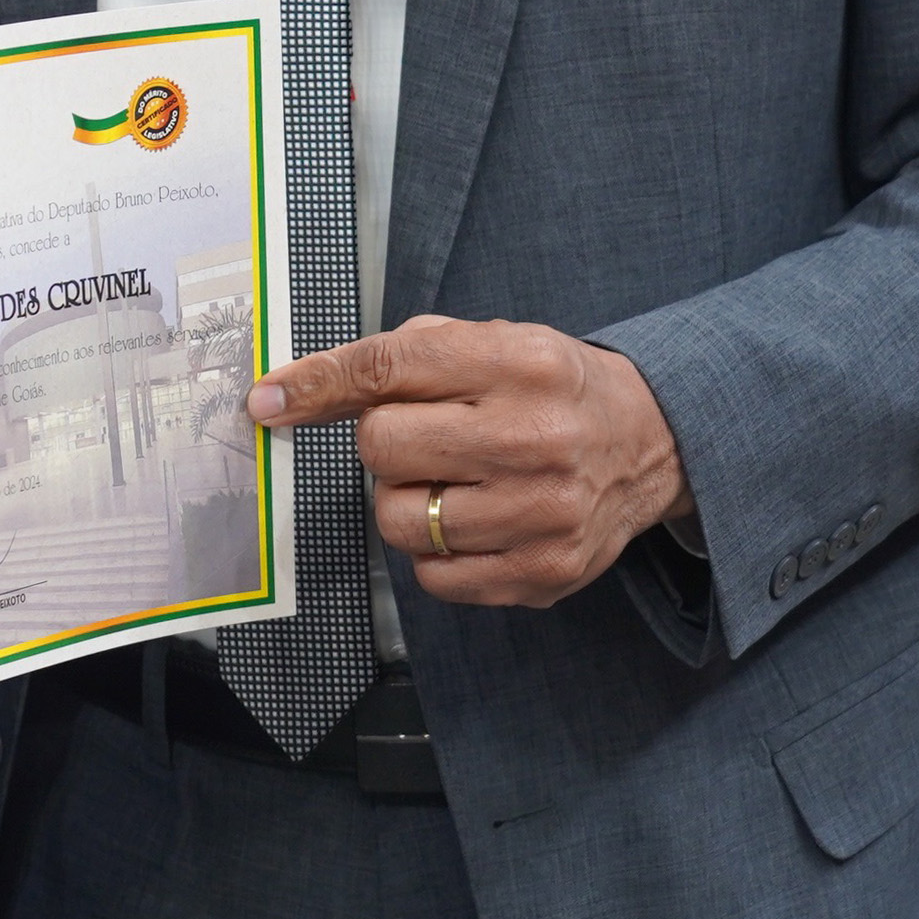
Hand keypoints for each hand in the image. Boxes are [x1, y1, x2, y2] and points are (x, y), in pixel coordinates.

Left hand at [250, 315, 691, 608]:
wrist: (648, 441)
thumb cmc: (547, 388)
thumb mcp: (485, 342)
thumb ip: (394, 358)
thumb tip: (290, 392)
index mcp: (516, 362)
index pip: (387, 370)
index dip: (315, 386)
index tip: (269, 402)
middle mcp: (534, 436)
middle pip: (382, 446)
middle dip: (384, 442)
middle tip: (424, 437)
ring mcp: (543, 512)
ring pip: (399, 518)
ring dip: (405, 500)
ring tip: (451, 480)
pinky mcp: (545, 573)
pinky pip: (433, 576)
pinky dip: (433, 552)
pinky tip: (472, 521)